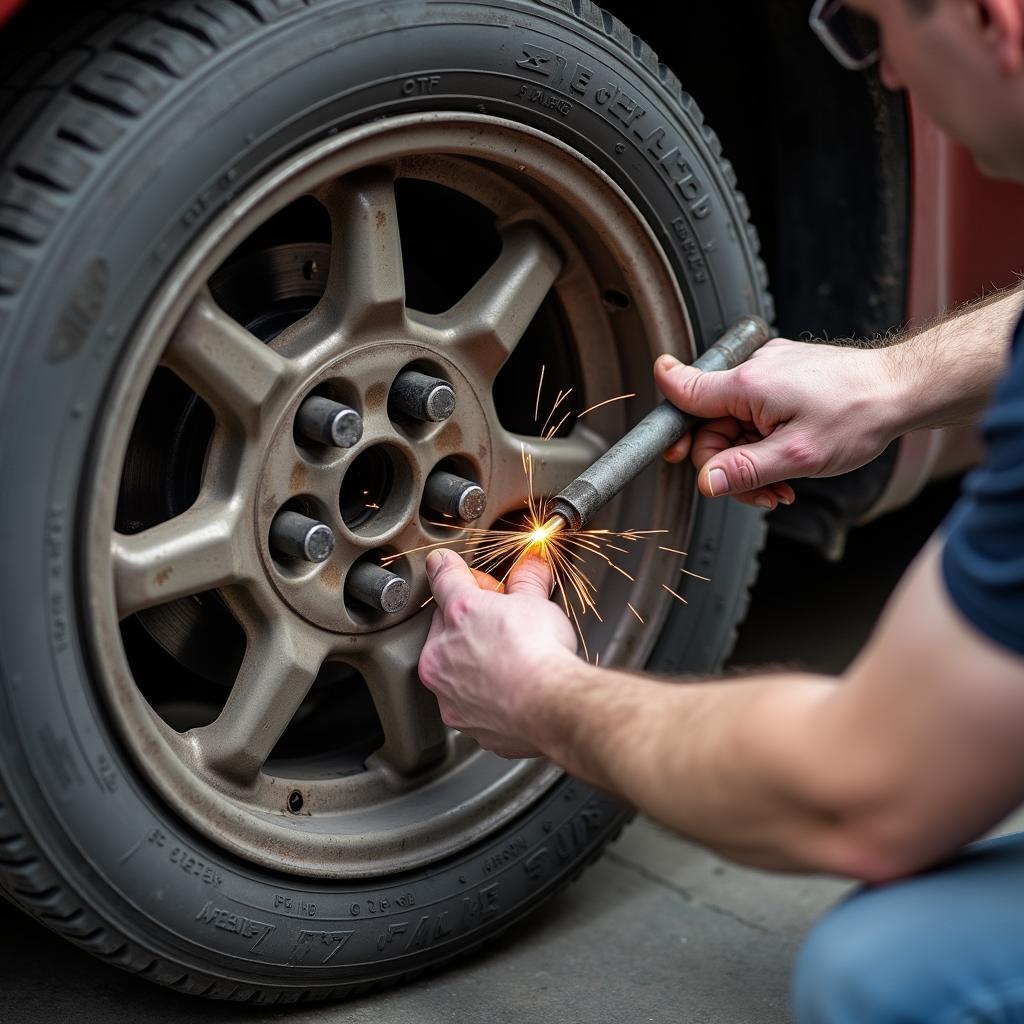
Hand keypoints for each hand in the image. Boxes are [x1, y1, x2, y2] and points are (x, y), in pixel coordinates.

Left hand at [418, 550, 578, 757]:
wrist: (552, 704)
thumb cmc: (541, 654)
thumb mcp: (537, 602)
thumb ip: (528, 580)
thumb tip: (532, 566)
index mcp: (459, 613)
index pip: (443, 578)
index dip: (448, 567)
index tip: (445, 562)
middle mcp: (442, 652)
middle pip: (445, 625)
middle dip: (468, 621)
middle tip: (499, 621)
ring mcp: (447, 690)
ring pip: (450, 665)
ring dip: (470, 659)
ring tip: (505, 659)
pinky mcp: (460, 719)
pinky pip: (464, 700)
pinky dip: (480, 693)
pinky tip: (506, 688)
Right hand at [654, 338, 898, 509]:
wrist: (901, 389)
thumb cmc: (859, 413)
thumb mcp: (798, 456)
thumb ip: (746, 470)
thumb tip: (706, 482)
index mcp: (748, 384)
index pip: (685, 393)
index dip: (671, 427)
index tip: (671, 451)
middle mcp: (754, 371)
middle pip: (713, 425)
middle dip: (730, 465)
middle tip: (760, 493)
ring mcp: (770, 373)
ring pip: (736, 426)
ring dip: (752, 461)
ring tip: (783, 485)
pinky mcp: (784, 378)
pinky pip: (757, 416)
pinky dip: (766, 444)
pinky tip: (789, 463)